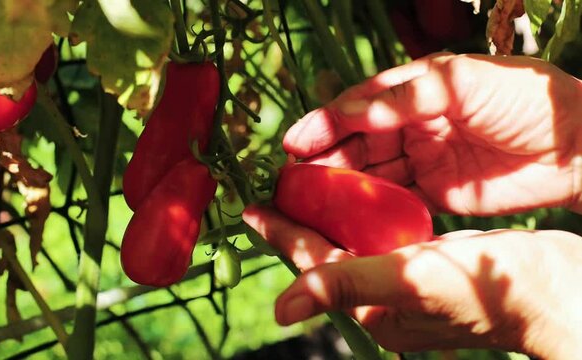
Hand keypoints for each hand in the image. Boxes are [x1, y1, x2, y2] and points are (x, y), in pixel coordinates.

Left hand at [243, 205, 581, 356]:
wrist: (556, 288)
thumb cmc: (489, 291)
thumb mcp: (411, 281)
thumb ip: (346, 285)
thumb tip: (283, 310)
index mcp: (372, 309)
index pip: (312, 264)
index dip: (280, 235)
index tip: (250, 209)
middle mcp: (384, 298)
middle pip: (327, 253)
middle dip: (298, 222)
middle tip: (273, 189)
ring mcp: (406, 280)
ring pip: (353, 242)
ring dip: (328, 214)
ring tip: (307, 186)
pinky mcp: (429, 263)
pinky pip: (382, 235)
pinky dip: (364, 213)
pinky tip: (357, 194)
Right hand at [284, 53, 581, 214]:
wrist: (577, 147)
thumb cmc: (526, 100)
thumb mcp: (464, 83)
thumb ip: (406, 97)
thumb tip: (349, 112)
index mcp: (415, 89)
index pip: (358, 106)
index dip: (323, 123)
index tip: (293, 142)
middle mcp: (412, 123)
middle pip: (356, 142)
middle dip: (324, 159)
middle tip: (292, 180)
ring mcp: (422, 158)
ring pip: (369, 172)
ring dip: (340, 185)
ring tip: (308, 201)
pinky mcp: (434, 192)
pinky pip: (393, 199)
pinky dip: (369, 208)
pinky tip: (346, 217)